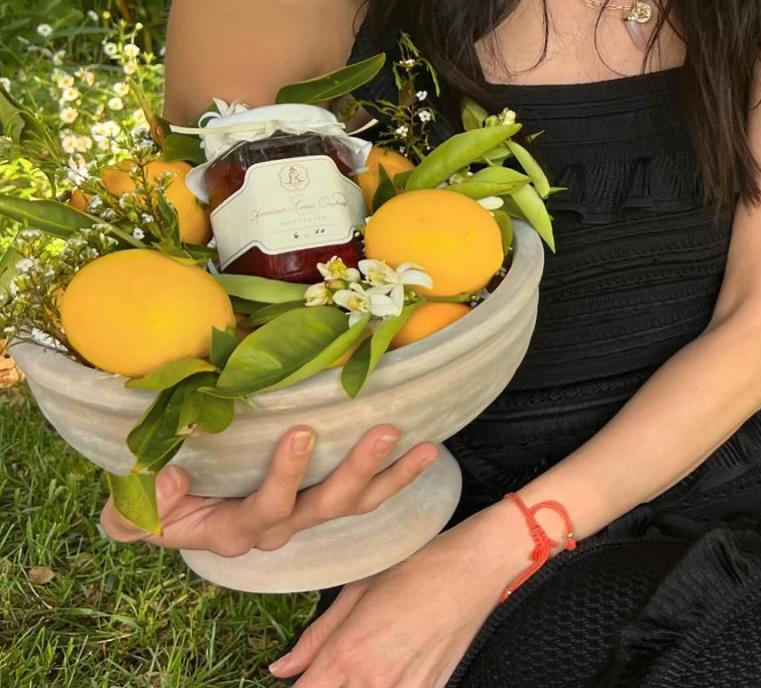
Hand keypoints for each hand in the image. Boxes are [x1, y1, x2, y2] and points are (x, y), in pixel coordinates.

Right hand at [98, 424, 439, 555]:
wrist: (173, 511)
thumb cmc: (154, 503)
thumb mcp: (130, 508)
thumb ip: (141, 507)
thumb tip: (171, 482)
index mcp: (234, 530)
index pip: (265, 507)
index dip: (285, 476)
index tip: (301, 432)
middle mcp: (277, 527)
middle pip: (324, 506)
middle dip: (357, 469)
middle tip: (383, 430)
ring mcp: (305, 514)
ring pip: (352, 501)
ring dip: (389, 474)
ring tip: (422, 443)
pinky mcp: (322, 498)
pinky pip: (366, 494)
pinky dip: (397, 476)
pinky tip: (428, 451)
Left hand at [265, 509, 514, 686]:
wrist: (474, 568)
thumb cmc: (414, 567)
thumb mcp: (357, 588)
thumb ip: (317, 636)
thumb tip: (281, 669)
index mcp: (349, 652)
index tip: (291, 682)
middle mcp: (374, 682)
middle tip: (325, 675)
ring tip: (359, 668)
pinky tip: (383, 672)